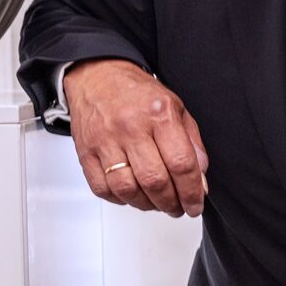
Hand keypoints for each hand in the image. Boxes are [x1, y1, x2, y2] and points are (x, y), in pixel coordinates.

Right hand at [64, 58, 208, 216]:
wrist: (97, 76)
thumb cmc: (137, 93)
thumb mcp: (176, 108)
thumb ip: (192, 143)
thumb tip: (200, 178)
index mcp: (159, 115)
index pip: (181, 164)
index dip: (192, 192)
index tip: (196, 205)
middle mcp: (130, 128)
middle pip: (154, 181)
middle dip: (171, 204)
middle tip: (179, 208)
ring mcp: (104, 142)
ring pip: (127, 189)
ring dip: (147, 205)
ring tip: (158, 203)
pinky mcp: (85, 153)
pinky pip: (102, 189)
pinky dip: (121, 199)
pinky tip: (133, 195)